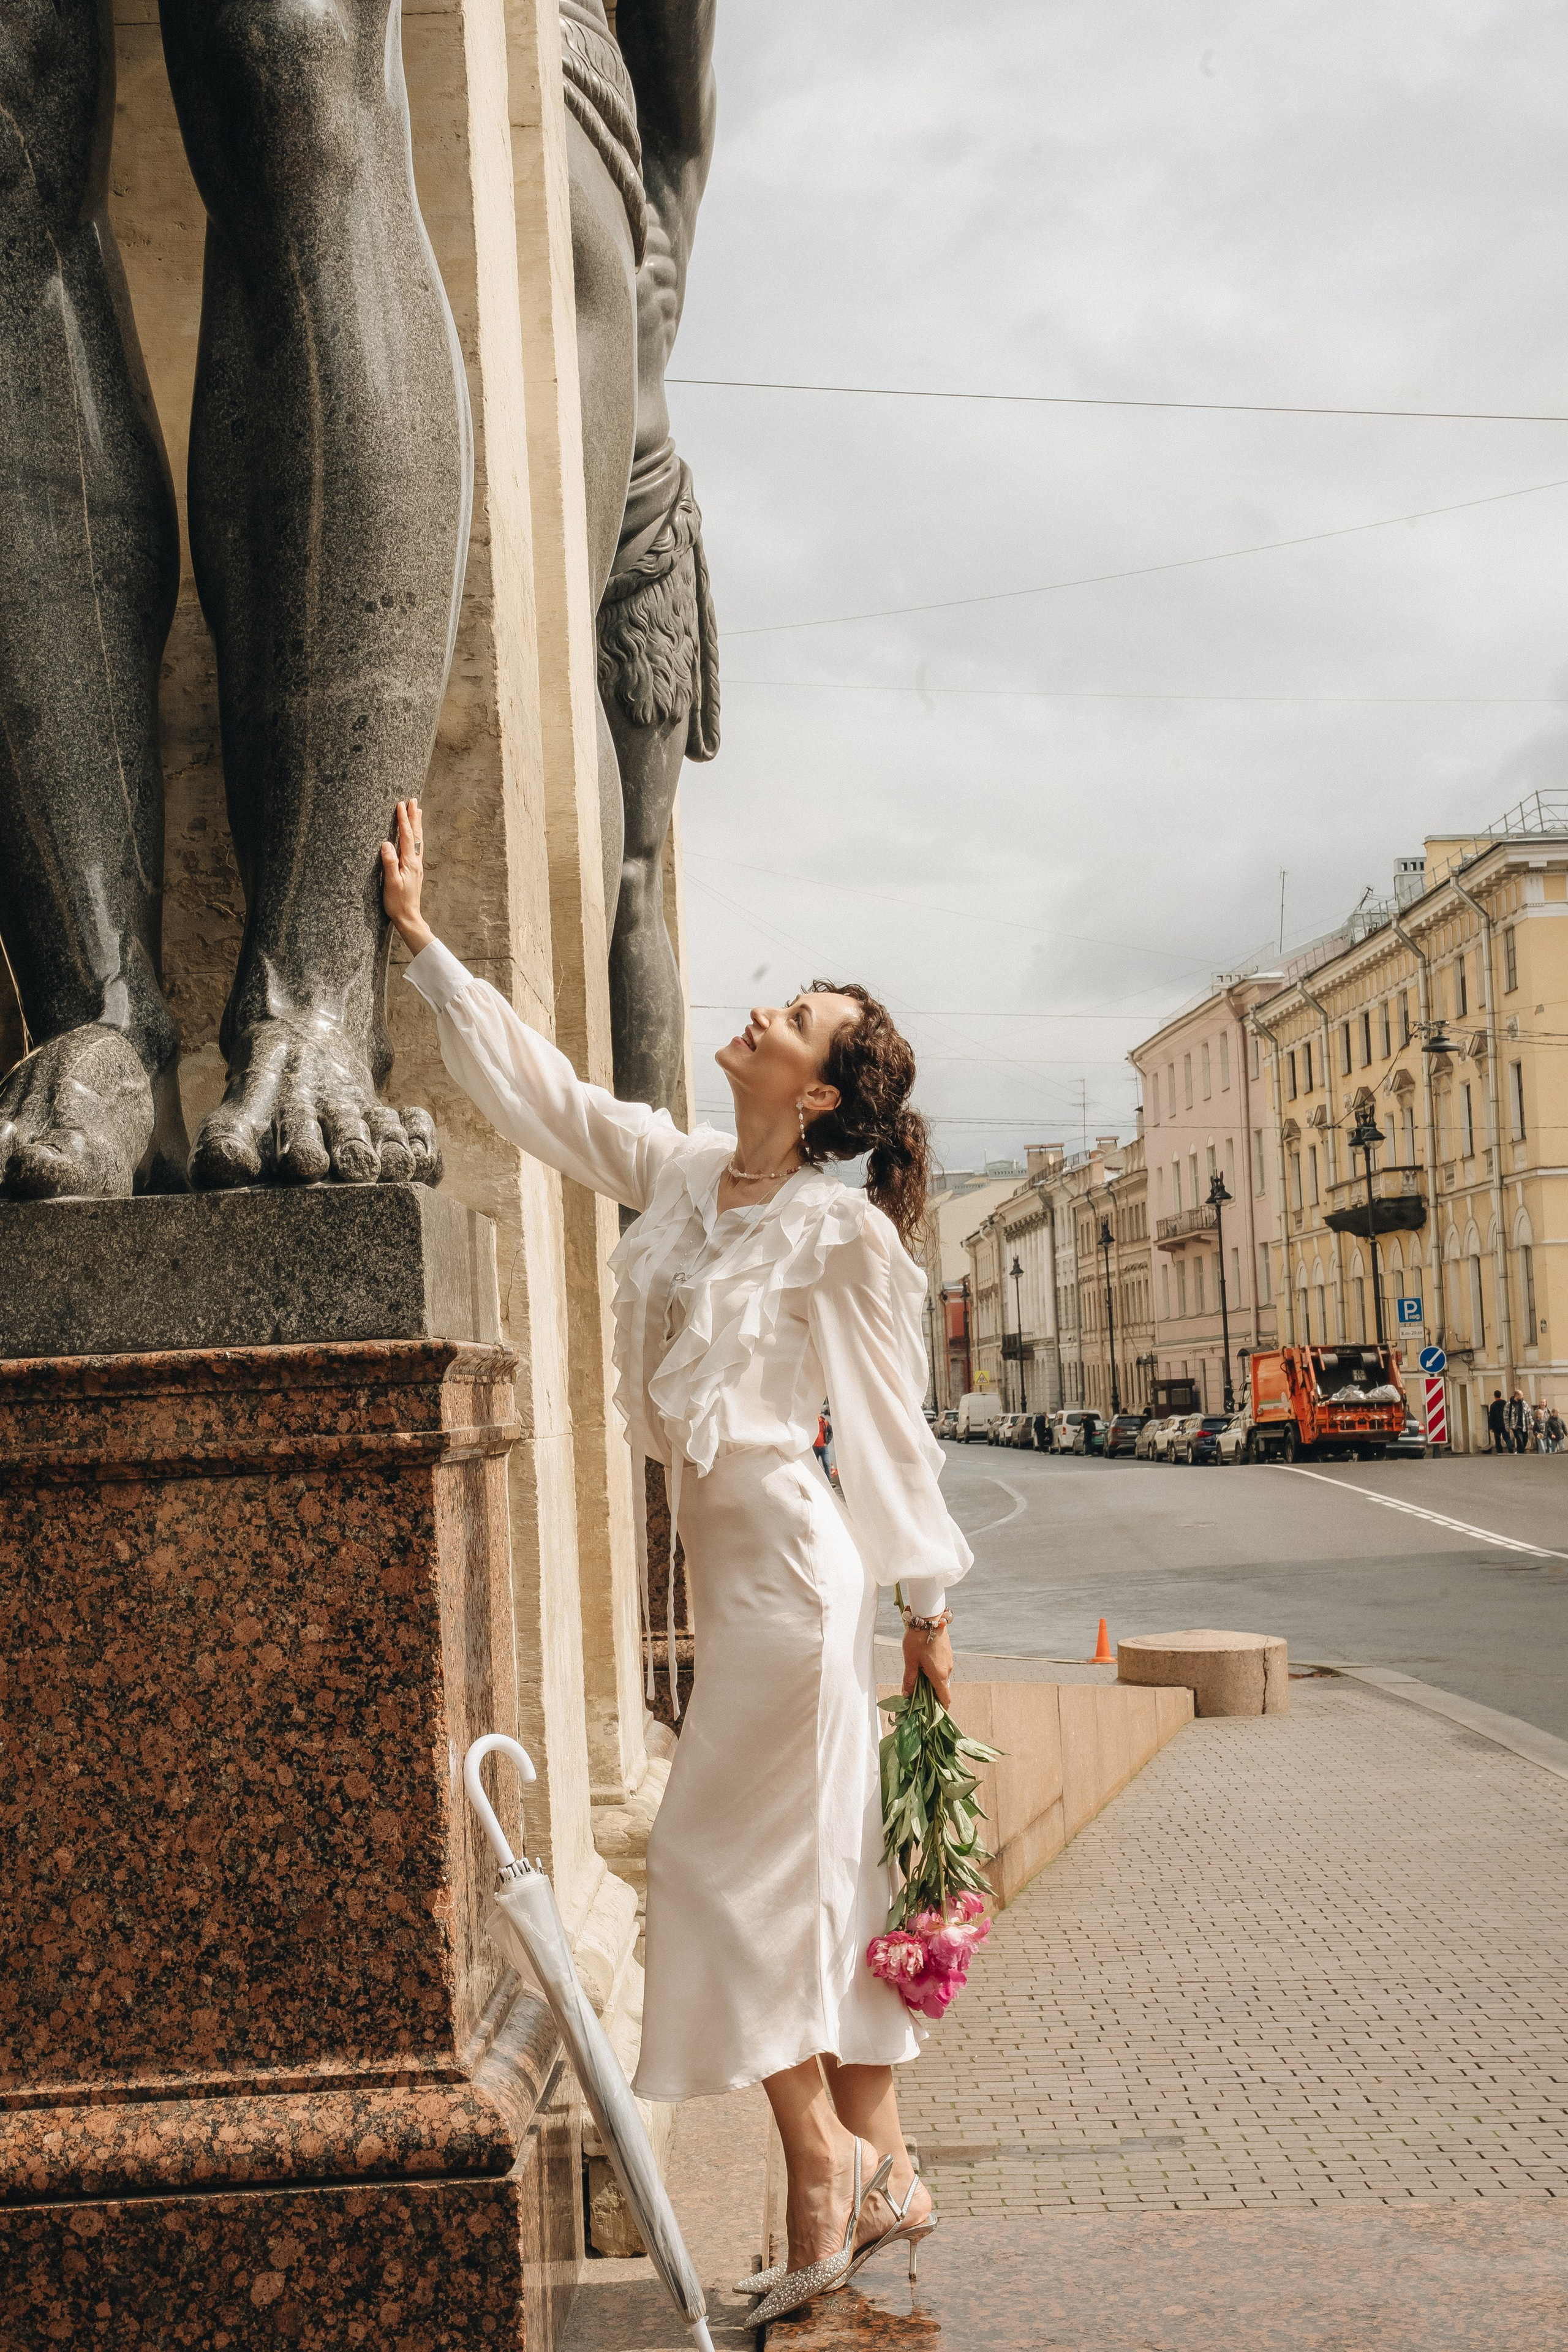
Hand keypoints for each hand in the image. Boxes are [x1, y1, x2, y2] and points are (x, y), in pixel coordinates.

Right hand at [380, 797, 432, 953]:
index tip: (401, 804)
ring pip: (418, 840)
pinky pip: (417, 848)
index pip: (406, 836)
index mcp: (409, 863)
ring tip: (418, 811)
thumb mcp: (391, 883)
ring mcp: (417, 866)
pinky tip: (416, 836)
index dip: (403, 819)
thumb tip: (386, 843)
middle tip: (413, 800)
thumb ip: (389, 863)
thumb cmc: (397, 903)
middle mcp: (416, 862)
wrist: (409, 918)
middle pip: (416, 835)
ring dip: (417, 825)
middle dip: (414, 817)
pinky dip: (416, 837)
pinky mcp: (415, 871)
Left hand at [902, 1621, 952, 1707]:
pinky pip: (941, 1667)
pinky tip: (921, 1663)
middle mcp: (948, 1669)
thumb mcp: (910, 1661)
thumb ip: (909, 1680)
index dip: (940, 1709)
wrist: (929, 1616)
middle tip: (916, 1695)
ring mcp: (949, 1660)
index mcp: (939, 1675)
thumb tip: (906, 1696)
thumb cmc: (918, 1639)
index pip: (945, 1699)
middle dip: (931, 1694)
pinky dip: (933, 1670)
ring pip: (941, 1676)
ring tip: (916, 1677)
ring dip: (930, 1680)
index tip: (931, 1714)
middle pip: (942, 1688)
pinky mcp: (947, 1652)